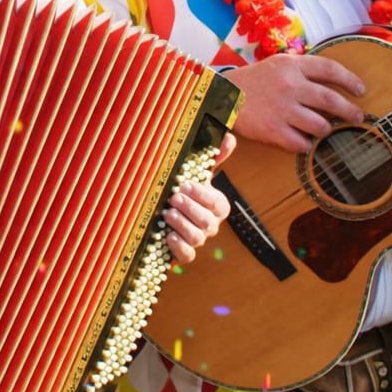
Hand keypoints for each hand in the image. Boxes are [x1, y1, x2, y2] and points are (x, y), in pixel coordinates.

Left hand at [163, 136, 233, 265]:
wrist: (163, 212)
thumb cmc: (184, 191)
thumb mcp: (195, 173)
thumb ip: (212, 157)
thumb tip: (228, 135)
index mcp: (217, 206)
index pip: (216, 203)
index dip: (201, 195)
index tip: (185, 184)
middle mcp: (211, 225)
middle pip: (208, 222)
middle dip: (190, 209)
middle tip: (173, 196)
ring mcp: (198, 240)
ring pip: (198, 238)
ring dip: (182, 225)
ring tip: (167, 213)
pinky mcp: (184, 253)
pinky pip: (187, 256)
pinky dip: (178, 246)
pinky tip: (167, 236)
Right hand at [228, 54, 365, 152]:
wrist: (221, 96)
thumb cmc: (254, 81)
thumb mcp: (277, 64)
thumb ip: (303, 69)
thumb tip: (335, 82)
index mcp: (291, 66)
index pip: (330, 69)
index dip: (350, 80)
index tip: (360, 91)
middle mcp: (288, 86)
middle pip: (331, 100)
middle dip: (349, 111)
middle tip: (357, 117)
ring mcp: (281, 109)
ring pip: (320, 126)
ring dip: (326, 130)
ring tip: (325, 129)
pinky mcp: (272, 130)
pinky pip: (301, 143)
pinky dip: (306, 144)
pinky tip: (304, 141)